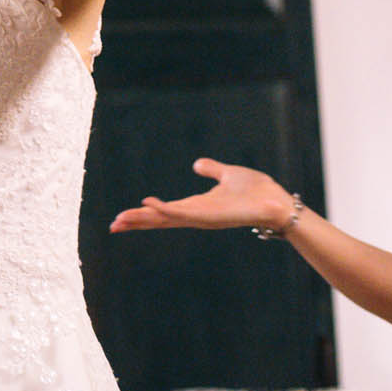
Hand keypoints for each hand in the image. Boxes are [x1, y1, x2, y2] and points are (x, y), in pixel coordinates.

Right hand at [109, 158, 295, 233]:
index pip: (165, 212)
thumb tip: (197, 164)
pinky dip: (164, 210)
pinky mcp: (210, 216)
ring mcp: (202, 218)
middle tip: (114, 225)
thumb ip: (212, 170)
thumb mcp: (228, 174)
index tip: (124, 216)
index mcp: (197, 206)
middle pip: (160, 220)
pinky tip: (148, 204)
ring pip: (166, 219)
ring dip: (143, 219)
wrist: (277, 203)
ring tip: (122, 219)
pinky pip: (182, 214)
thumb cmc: (257, 191)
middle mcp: (196, 215)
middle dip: (137, 222)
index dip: (145, 214)